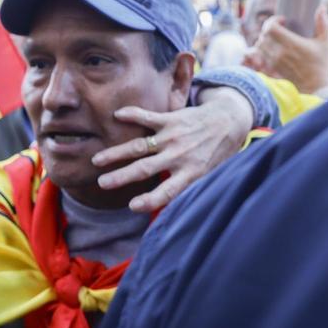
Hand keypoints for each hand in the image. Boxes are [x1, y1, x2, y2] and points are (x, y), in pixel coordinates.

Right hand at [92, 88, 253, 212]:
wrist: (230, 120)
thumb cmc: (219, 153)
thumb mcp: (213, 176)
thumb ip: (193, 190)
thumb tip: (176, 213)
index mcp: (191, 173)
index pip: (168, 192)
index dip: (150, 200)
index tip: (132, 206)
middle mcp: (179, 156)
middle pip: (145, 168)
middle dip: (122, 177)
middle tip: (102, 184)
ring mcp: (173, 137)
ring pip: (139, 146)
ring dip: (117, 153)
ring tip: (97, 160)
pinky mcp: (170, 119)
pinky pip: (148, 116)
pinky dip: (132, 115)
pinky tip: (116, 115)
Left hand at [243, 6, 327, 93]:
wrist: (315, 87)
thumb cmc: (321, 64)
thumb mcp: (325, 43)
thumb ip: (323, 24)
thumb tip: (322, 7)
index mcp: (291, 44)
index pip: (270, 28)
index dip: (273, 21)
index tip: (282, 20)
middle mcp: (279, 53)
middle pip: (262, 36)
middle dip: (268, 30)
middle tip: (278, 29)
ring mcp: (273, 63)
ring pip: (258, 47)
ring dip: (263, 41)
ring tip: (274, 40)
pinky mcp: (270, 71)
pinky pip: (257, 59)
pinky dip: (259, 53)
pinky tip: (268, 51)